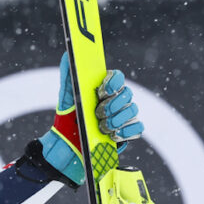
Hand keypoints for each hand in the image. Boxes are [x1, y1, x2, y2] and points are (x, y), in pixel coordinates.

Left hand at [39, 52, 144, 185]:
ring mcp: (122, 117)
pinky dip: (126, 132)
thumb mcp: (66, 98)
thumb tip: (68, 54)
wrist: (66, 149)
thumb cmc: (67, 121)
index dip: (113, 82)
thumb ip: (68, 76)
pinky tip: (112, 136)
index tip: (101, 91)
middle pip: (127, 94)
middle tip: (97, 114)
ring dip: (116, 119)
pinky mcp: (126, 134)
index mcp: (104, 89)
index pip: (117, 77)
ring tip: (101, 128)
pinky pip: (137, 128)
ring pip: (132, 110)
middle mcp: (116, 101)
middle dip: (112, 104)